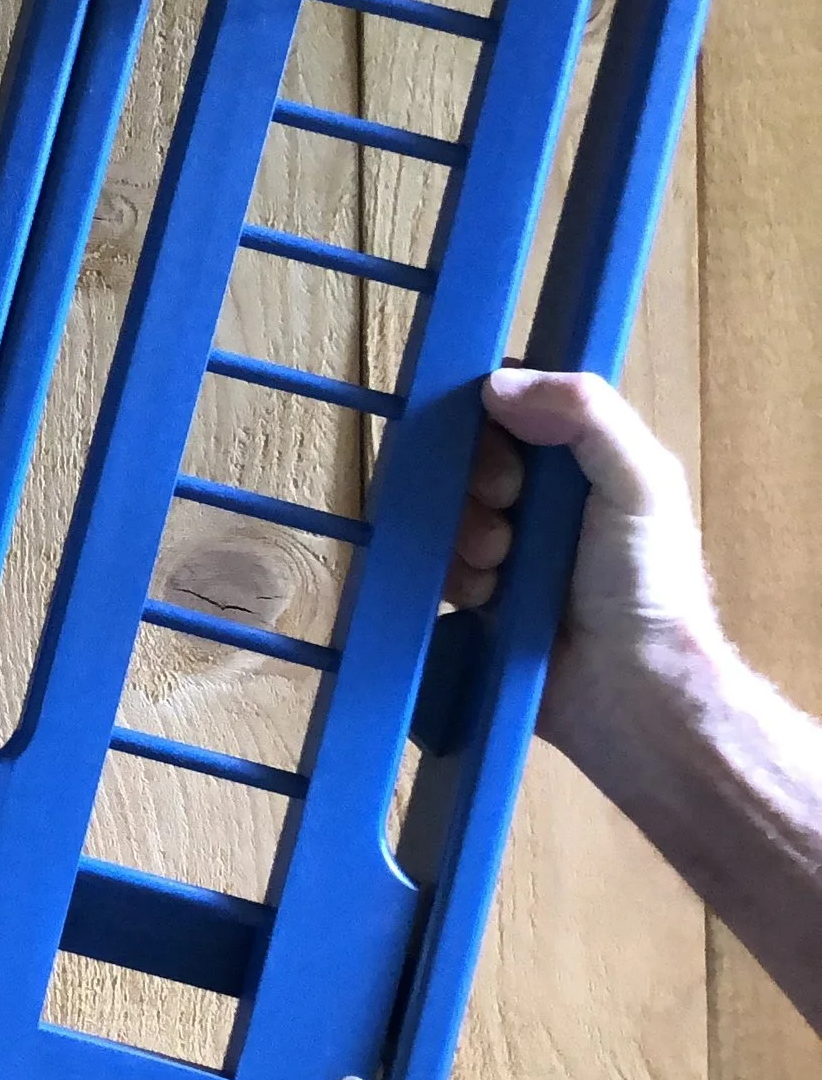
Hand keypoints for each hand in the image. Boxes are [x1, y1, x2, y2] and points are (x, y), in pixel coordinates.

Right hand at [445, 366, 719, 756]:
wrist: (630, 695)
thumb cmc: (648, 586)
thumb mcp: (642, 482)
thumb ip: (587, 414)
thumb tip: (493, 384)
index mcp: (581, 459)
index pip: (508, 406)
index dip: (488, 417)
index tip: (500, 448)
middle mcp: (538, 498)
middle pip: (464, 457)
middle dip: (472, 483)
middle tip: (505, 513)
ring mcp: (503, 549)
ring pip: (442, 511)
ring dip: (461, 535)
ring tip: (497, 568)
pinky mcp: (474, 599)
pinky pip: (431, 567)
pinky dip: (449, 578)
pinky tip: (481, 599)